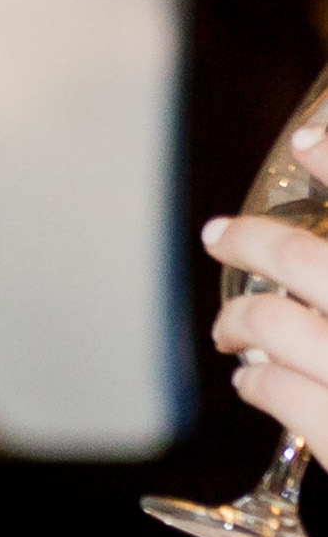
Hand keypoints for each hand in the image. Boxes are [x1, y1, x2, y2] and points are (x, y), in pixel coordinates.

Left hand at [206, 125, 327, 458]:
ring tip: (233, 325)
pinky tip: (253, 379)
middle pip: (308, 265)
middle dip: (256, 241)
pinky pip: (280, 394)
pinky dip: (259, 381)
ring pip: (278, 327)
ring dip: (245, 319)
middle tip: (223, 234)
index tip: (308, 142)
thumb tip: (314, 258)